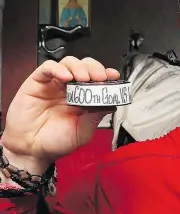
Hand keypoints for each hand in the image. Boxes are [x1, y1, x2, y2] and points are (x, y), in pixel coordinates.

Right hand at [1, 56, 119, 172]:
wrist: (31, 150)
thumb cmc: (54, 143)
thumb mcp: (82, 133)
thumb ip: (95, 118)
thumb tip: (111, 104)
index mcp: (83, 100)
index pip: (97, 81)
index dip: (107, 76)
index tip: (114, 76)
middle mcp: (70, 90)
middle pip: (85, 67)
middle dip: (95, 68)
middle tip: (100, 77)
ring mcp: (54, 84)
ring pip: (68, 63)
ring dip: (79, 67)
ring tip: (84, 78)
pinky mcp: (37, 82)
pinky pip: (48, 68)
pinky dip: (58, 68)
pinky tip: (66, 77)